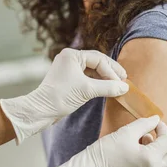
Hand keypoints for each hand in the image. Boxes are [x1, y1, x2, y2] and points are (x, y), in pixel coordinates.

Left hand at [0, 48, 129, 143]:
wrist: (41, 110)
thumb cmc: (60, 97)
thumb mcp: (87, 90)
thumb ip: (108, 87)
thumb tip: (125, 87)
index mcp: (72, 55)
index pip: (98, 59)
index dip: (111, 71)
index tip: (121, 82)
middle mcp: (69, 58)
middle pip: (96, 62)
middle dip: (110, 71)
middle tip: (124, 79)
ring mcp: (68, 68)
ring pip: (92, 70)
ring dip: (105, 77)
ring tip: (117, 85)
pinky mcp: (68, 79)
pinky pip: (87, 77)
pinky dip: (97, 82)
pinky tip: (106, 88)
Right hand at [51, 116, 166, 166]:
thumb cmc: (105, 151)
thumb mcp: (126, 132)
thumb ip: (144, 124)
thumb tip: (156, 119)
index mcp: (150, 157)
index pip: (166, 141)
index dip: (162, 129)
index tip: (156, 123)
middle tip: (157, 135)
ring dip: (161, 156)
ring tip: (147, 147)